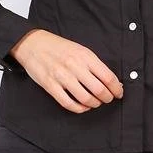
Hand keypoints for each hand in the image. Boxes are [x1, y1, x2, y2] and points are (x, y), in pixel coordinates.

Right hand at [9, 29, 123, 112]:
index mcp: (85, 56)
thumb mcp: (80, 50)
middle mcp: (74, 66)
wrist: (33, 44)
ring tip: (96, 103)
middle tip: (108, 99)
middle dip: (107, 98)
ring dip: (94, 104)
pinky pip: (68, 103)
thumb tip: (111, 81)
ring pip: (85, 98)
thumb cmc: (59, 47)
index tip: (119, 93)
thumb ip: (94, 64)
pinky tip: (83, 107)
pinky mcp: (50, 86)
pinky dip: (79, 108)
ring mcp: (62, 77)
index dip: (116, 88)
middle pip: (99, 90)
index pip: (108, 77)